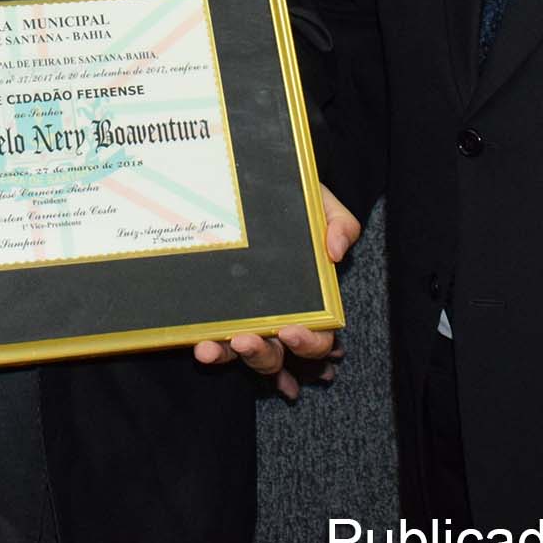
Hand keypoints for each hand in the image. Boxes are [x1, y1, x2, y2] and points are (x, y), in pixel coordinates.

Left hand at [191, 187, 361, 399]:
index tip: (291, 330)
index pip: (319, 339)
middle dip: (263, 355)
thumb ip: (341, 224)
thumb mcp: (322, 207)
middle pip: (278, 357)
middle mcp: (279, 319)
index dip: (309, 343)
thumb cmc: (298, 204)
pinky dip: (211, 349)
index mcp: (311, 303)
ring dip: (229, 357)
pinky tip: (201, 345)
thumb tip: (335, 251)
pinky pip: (217, 340)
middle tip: (246, 340)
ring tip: (211, 348)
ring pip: (244, 355)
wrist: (263, 185)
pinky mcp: (221, 313)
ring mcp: (248, 318)